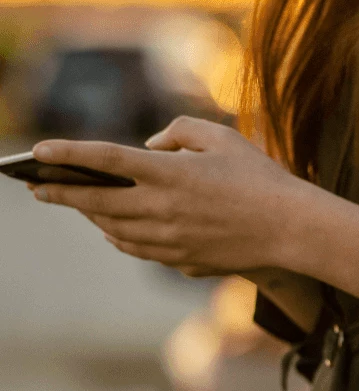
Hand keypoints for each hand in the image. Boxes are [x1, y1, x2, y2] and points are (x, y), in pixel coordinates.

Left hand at [30, 117, 358, 292]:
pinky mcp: (178, 259)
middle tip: (36, 187)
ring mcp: (168, 238)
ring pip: (111, 228)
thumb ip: (181, 131)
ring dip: (88, 214)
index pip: (107, 160)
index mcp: (172, 173)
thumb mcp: (224, 138)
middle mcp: (162, 208)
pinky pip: (134, 247)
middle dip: (60, 193)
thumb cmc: (261, 178)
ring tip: (74, 203)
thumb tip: (151, 146)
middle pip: (96, 201)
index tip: (38, 151)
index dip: (68, 154)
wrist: (290, 228)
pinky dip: (116, 235)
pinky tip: (111, 227)